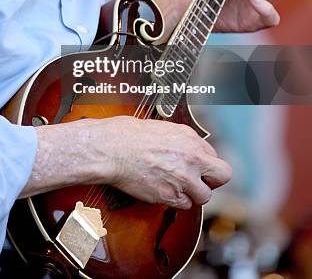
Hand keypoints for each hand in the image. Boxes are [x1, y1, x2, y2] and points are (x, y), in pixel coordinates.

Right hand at [20, 116, 231, 208]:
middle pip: (222, 176)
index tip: (197, 167)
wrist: (110, 149)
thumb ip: (184, 142)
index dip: (205, 165)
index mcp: (190, 139)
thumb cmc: (128, 134)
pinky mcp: (169, 195)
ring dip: (192, 193)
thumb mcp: (163, 129)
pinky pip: (183, 205)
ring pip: (204, 196)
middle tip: (198, 180)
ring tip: (176, 186)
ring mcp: (182, 179)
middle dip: (211, 180)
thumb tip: (193, 151)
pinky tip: (163, 189)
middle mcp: (191, 159)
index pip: (215, 157)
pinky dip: (175, 200)